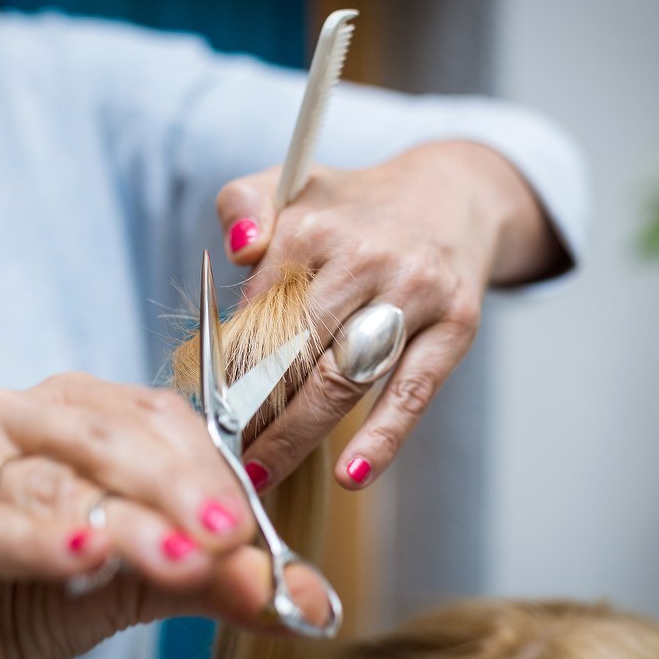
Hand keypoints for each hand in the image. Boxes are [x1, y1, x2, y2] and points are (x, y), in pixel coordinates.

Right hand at [0, 374, 329, 658]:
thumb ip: (214, 574)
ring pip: (54, 483)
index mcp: (75, 408)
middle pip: (108, 436)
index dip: (207, 467)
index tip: (248, 526)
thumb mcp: (143, 575)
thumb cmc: (45, 584)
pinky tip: (82, 553)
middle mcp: (16, 415)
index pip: (154, 416)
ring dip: (124, 524)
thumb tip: (300, 597)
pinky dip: (37, 542)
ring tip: (178, 561)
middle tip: (228, 539)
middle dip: (176, 489)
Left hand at [216, 141, 567, 491]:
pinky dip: (383, 437)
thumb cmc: (356, 208)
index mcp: (314, 228)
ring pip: (344, 378)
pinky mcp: (455, 325)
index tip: (203, 410)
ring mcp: (414, 293)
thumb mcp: (291, 183)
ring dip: (297, 433)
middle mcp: (365, 258)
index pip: (255, 314)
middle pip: (294, 352)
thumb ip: (244, 206)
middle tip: (220, 455)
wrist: (452, 194)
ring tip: (261, 472)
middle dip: (251, 412)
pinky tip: (352, 475)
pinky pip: (412, 391)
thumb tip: (237, 252)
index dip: (224, 369)